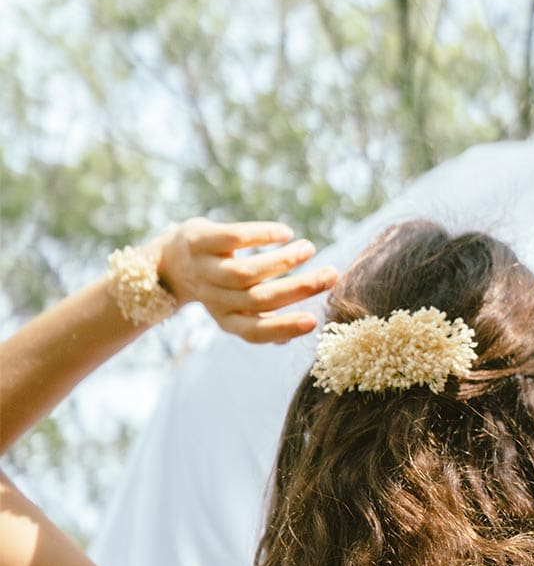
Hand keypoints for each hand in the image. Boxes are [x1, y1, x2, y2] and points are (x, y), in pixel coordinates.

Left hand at [153, 218, 336, 343]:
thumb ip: (262, 320)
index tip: (314, 321)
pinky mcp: (198, 241)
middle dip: (299, 288)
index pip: (255, 332)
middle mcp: (214, 298)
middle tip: (331, 274)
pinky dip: (263, 235)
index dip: (283, 328)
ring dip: (284, 260)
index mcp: (227, 319)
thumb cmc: (218, 285)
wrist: (170, 261)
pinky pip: (233, 238)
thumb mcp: (235, 307)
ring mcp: (204, 269)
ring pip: (246, 272)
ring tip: (309, 248)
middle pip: (259, 298)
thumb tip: (300, 332)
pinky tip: (285, 233)